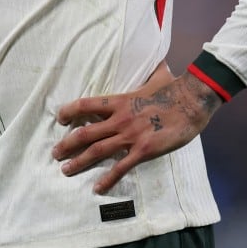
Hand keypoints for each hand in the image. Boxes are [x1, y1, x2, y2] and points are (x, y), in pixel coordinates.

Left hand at [52, 62, 220, 193]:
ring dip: (79, 162)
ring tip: (66, 170)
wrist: (192, 102)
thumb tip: (154, 59)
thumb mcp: (155, 75)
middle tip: (55, 153)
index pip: (86, 105)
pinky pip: (121, 167)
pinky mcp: (143, 150)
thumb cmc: (174, 88)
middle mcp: (119, 119)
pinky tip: (97, 188)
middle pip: (85, 132)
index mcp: (119, 101)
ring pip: (97, 151)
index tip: (60, 119)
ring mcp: (130, 136)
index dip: (70, 111)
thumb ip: (148, 71)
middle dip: (67, 144)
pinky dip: (107, 179)